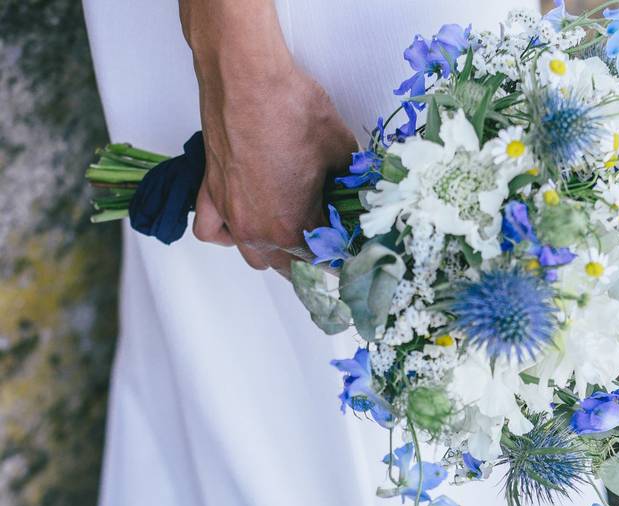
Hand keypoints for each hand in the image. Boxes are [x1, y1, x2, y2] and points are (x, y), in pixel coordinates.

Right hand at [181, 0, 356, 276]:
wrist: (247, 77)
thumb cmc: (293, 110)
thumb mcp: (342, 151)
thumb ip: (349, 184)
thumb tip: (357, 192)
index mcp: (291, 227)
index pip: (322, 260)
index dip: (340, 253)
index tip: (349, 246)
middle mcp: (256, 230)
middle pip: (288, 265)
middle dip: (309, 256)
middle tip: (327, 236)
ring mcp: (230, 214)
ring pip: (252, 253)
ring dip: (273, 249)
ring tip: (290, 230)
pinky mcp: (210, 193)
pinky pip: (214, 231)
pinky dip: (227, 232)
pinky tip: (243, 218)